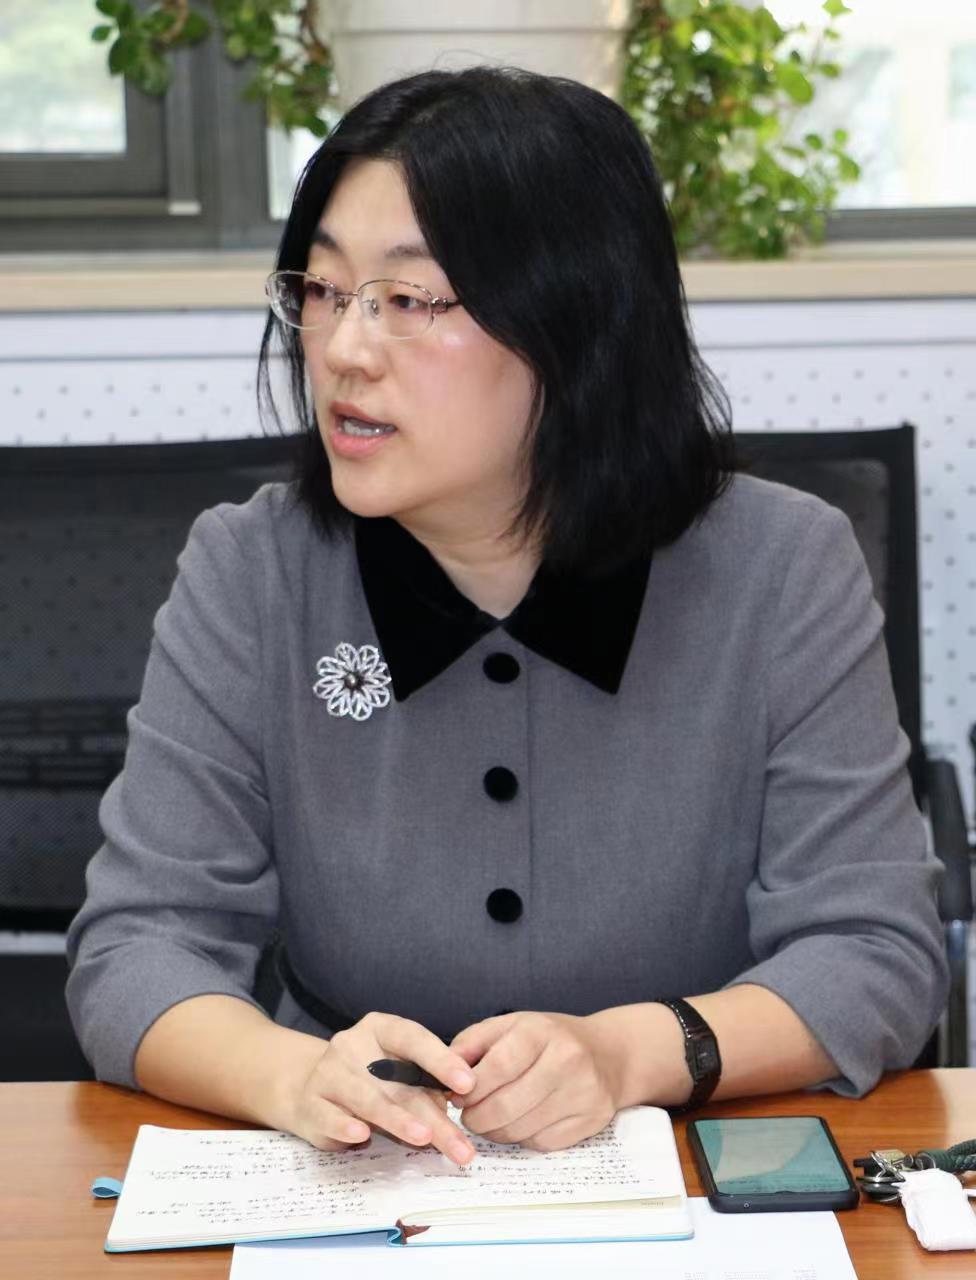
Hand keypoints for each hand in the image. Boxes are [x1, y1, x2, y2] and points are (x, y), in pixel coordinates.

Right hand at [283, 1011, 477, 1163]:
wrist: (312, 1088)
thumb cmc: (370, 1080)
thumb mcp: (400, 1074)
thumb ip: (426, 1086)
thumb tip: (456, 1106)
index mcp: (381, 1029)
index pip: (413, 1038)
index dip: (441, 1060)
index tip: (468, 1084)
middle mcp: (353, 1045)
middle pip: (398, 1082)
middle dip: (433, 1116)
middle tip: (461, 1146)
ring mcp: (329, 1073)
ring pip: (367, 1099)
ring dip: (397, 1120)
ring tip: (424, 1138)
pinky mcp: (311, 1103)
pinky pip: (329, 1116)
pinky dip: (345, 1127)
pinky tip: (362, 1135)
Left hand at [450, 1011, 621, 1151]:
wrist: (608, 1053)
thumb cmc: (549, 1038)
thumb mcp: (510, 1025)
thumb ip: (471, 1043)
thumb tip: (442, 1071)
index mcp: (541, 1032)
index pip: (498, 1067)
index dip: (470, 1088)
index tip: (456, 1096)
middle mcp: (567, 1061)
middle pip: (506, 1105)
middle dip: (476, 1116)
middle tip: (468, 1115)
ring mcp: (583, 1094)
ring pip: (520, 1129)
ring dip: (495, 1131)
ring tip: (489, 1118)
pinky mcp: (590, 1122)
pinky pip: (541, 1143)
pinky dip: (522, 1138)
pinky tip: (519, 1122)